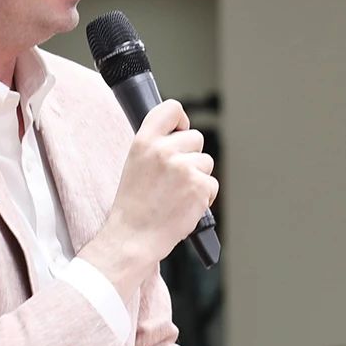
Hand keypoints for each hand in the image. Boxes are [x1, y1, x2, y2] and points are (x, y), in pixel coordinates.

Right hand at [79, 99, 216, 298]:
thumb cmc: (132, 206)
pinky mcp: (199, 187)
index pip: (171, 109)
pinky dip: (203, 197)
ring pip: (206, 162)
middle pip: (196, 137)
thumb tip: (179, 136)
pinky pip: (212, 184)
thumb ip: (155, 146)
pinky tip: (185, 206)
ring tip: (177, 195)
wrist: (133, 237)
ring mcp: (183, 168)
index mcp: (143, 141)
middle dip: (191, 156)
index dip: (181, 119)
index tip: (181, 130)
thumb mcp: (134, 164)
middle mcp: (163, 151)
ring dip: (198, 178)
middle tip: (174, 177)